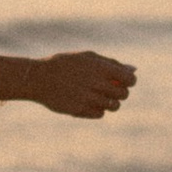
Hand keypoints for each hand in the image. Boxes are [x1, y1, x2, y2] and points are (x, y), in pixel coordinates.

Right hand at [0, 48, 135, 117]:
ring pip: (113, 106)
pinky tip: (88, 103)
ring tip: (99, 97)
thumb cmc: (65, 64)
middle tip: (110, 90)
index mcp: (100, 68)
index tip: (124, 82)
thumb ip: (111, 63)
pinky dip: (97, 110)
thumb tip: (133, 70)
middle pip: (123, 95)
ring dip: (110, 103)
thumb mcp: (87, 57)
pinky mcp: (80, 110)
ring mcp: (88, 98)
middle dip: (120, 93)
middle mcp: (96, 83)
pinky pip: (100, 114)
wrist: (38, 78)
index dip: (129, 81)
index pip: (129, 79)